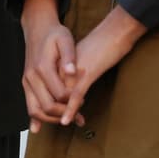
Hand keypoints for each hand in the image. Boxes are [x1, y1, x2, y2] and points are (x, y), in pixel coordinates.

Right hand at [20, 0, 80, 132]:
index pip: (59, 95)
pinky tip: (38, 128)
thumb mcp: (65, 40)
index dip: (73, 102)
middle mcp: (31, 76)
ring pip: (36, 110)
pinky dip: (35, 118)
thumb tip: (73, 72)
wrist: (37, 28)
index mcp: (42, 67)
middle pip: (47, 107)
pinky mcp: (26, 84)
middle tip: (79, 112)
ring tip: (67, 118)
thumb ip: (69, 56)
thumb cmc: (54, 34)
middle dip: (64, 114)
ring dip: (52, 119)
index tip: (83, 100)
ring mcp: (27, 81)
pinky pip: (29, 105)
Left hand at [59, 5, 146, 126]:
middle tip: (62, 122)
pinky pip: (75, 95)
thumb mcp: (79, 59)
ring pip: (60, 97)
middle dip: (54, 112)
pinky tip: (66, 120)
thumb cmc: (99, 47)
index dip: (48, 102)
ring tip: (67, 123)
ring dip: (62, 113)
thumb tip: (66, 86)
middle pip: (50, 94)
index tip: (51, 115)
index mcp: (59, 63)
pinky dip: (70, 109)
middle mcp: (62, 67)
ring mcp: (73, 71)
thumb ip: (70, 71)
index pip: (46, 87)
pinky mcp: (86, 74)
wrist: (113, 34)